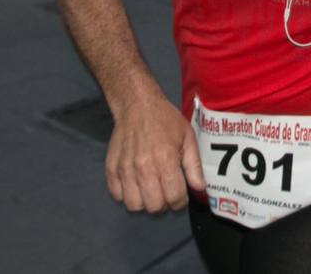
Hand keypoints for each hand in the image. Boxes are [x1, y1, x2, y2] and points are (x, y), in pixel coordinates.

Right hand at [104, 92, 204, 213]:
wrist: (137, 105)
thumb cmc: (165, 120)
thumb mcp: (187, 138)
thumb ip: (194, 166)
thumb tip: (199, 188)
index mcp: (165, 160)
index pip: (174, 198)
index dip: (181, 202)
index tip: (180, 196)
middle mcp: (144, 167)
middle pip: (154, 206)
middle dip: (164, 204)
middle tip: (166, 192)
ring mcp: (125, 169)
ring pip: (134, 205)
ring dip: (144, 202)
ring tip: (150, 190)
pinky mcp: (111, 168)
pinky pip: (116, 195)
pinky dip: (126, 195)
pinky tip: (134, 184)